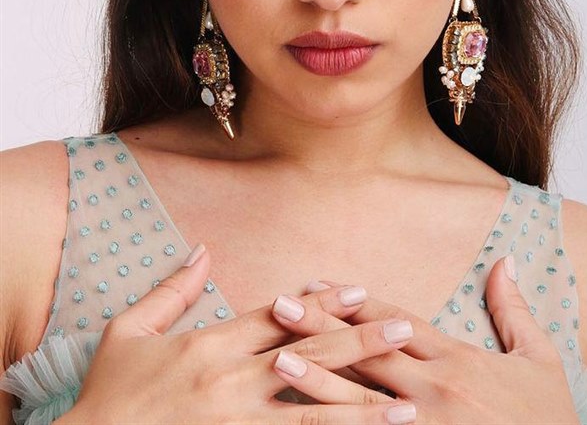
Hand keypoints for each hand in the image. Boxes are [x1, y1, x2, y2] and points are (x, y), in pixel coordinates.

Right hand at [57, 245, 417, 424]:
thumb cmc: (107, 394)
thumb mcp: (128, 332)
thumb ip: (171, 290)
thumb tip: (202, 249)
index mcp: (209, 346)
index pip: (277, 317)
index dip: (321, 303)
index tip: (358, 292)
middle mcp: (230, 383)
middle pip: (308, 358)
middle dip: (360, 343)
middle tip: (404, 331)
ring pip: (312, 414)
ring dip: (362, 409)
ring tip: (407, 409)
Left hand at [269, 256, 579, 423]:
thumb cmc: (552, 419)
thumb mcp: (541, 361)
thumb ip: (514, 311)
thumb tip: (504, 260)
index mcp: (458, 360)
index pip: (395, 321)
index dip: (353, 301)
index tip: (317, 283)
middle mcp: (436, 390)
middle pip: (368, 350)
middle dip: (321, 327)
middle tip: (279, 304)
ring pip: (362, 397)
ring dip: (318, 376)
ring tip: (277, 356)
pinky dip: (339, 424)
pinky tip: (306, 418)